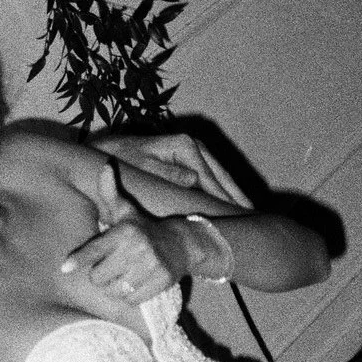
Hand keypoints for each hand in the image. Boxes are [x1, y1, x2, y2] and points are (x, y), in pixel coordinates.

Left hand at [60, 163, 182, 304]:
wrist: (182, 243)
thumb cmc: (143, 228)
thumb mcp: (126, 210)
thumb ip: (110, 191)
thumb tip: (104, 166)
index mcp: (124, 231)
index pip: (95, 249)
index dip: (78, 259)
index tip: (65, 267)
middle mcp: (137, 248)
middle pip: (98, 277)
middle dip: (100, 275)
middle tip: (109, 266)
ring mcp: (150, 266)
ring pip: (113, 291)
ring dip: (113, 287)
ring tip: (121, 276)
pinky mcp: (161, 282)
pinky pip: (131, 300)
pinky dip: (129, 297)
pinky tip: (134, 285)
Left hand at [97, 129, 249, 206]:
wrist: (109, 151)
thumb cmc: (123, 161)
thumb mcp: (142, 166)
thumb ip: (167, 173)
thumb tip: (194, 179)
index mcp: (184, 145)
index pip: (210, 176)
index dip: (223, 196)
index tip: (235, 213)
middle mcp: (193, 145)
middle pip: (221, 174)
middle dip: (235, 195)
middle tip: (252, 217)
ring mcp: (193, 151)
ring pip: (220, 176)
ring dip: (233, 194)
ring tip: (248, 214)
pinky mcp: (190, 159)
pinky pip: (211, 177)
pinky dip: (222, 190)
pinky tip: (231, 205)